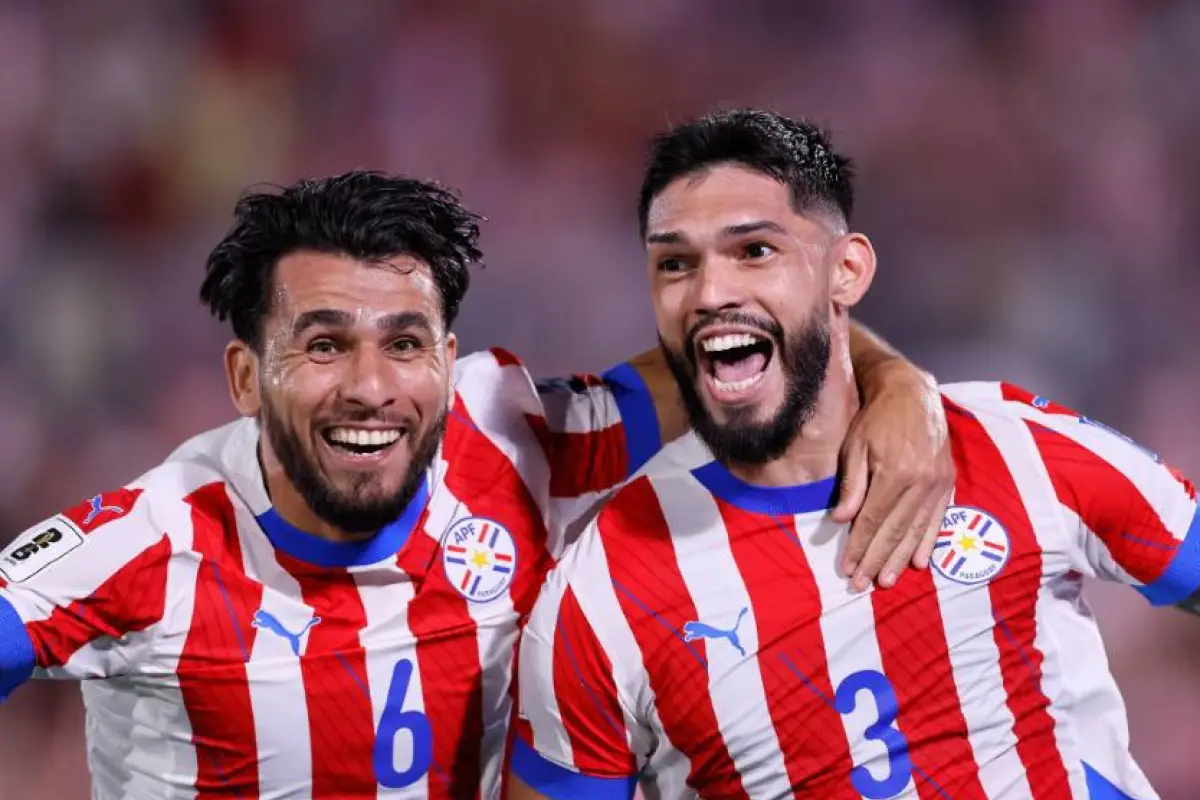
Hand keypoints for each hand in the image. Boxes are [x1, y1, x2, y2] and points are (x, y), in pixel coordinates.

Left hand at [832, 361, 953, 590]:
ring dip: (902, 558)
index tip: (849, 568)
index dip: (860, 547)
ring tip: (888, 580)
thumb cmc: (876, 418)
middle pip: (895, 531)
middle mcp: (921, 481)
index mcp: (896, 473)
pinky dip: (928, 542)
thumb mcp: (855, 445)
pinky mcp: (948, 481)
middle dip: (878, 560)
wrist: (912, 392)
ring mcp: (938, 483)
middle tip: (863, 584)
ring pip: (917, 530)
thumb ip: (852, 484)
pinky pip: (938, 519)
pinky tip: (920, 562)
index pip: (873, 520)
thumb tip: (842, 520)